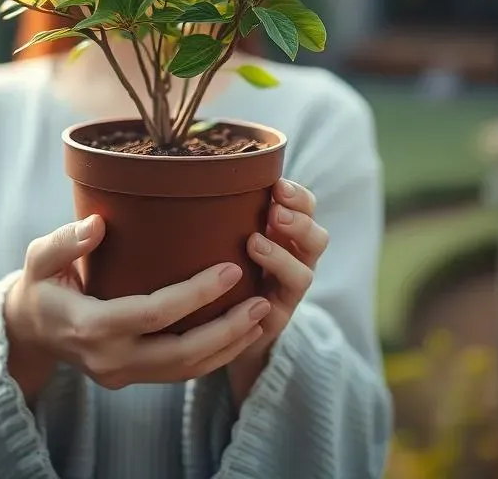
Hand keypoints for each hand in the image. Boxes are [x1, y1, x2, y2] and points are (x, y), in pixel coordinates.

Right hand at [4, 214, 271, 399]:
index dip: (195, 294)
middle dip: (226, 331)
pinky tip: (238, 333)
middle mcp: (110, 359)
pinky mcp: (133, 377)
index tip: (230, 269)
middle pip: (180, 354)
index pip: (153, 314)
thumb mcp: (39, 258)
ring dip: (227, 347)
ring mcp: (122, 374)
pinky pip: (179, 372)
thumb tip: (97, 223)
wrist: (28, 332)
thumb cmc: (39, 285)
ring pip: (185, 370)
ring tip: (261, 315)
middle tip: (261, 301)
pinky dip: (213, 356)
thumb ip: (65, 241)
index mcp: (90, 326)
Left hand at [227, 179, 328, 403]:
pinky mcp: (272, 319)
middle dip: (299, 221)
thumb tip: (181, 175)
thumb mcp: (221, 231)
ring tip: (254, 243)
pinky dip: (265, 298)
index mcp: (283, 232)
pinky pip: (280, 308)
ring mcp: (285, 291)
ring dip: (281, 256)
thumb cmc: (215, 261)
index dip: (297, 196)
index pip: (305, 208)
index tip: (277, 185)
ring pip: (304, 273)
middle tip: (274, 211)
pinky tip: (249, 287)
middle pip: (316, 238)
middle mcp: (292, 259)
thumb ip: (218, 209)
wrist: (216, 323)